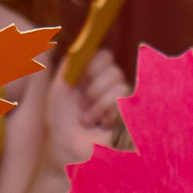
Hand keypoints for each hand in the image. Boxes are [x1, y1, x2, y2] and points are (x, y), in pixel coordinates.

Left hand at [43, 49, 127, 168]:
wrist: (64, 147)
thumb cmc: (61, 122)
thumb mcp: (59, 88)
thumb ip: (70, 64)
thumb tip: (80, 45)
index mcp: (94, 76)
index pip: (105, 56)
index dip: (93, 65)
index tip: (80, 80)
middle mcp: (110, 86)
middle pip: (114, 69)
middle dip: (93, 88)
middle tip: (82, 106)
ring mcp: (123, 101)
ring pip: (120, 84)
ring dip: (98, 104)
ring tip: (89, 119)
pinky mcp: (132, 115)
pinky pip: (127, 100)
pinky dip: (110, 112)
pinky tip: (103, 125)